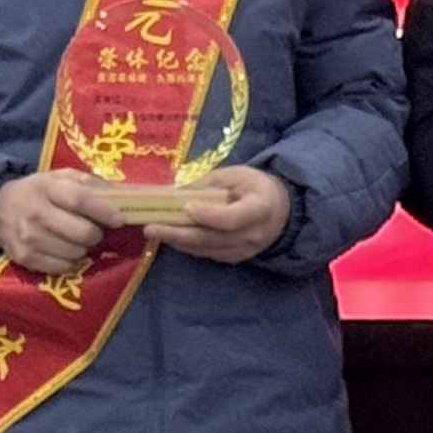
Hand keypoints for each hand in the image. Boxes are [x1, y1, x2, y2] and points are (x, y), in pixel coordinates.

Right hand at [0, 170, 114, 275]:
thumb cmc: (38, 191)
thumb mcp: (60, 178)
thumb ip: (90, 183)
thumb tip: (124, 195)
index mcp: (47, 188)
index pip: (80, 200)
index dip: (103, 211)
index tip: (119, 219)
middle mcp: (36, 214)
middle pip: (81, 232)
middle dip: (95, 233)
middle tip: (93, 231)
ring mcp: (29, 239)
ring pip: (75, 253)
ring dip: (82, 248)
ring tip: (75, 239)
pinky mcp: (24, 258)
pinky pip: (61, 267)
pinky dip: (69, 261)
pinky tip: (63, 250)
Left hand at [144, 165, 293, 265]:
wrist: (281, 210)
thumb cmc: (256, 186)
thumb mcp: (237, 174)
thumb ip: (209, 183)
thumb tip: (176, 191)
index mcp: (259, 208)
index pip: (231, 218)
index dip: (208, 215)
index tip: (186, 207)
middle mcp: (253, 234)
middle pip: (211, 238)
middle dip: (178, 234)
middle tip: (151, 227)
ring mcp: (245, 250)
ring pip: (206, 249)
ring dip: (178, 241)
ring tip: (155, 232)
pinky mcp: (236, 258)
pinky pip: (208, 254)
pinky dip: (188, 247)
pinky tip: (172, 238)